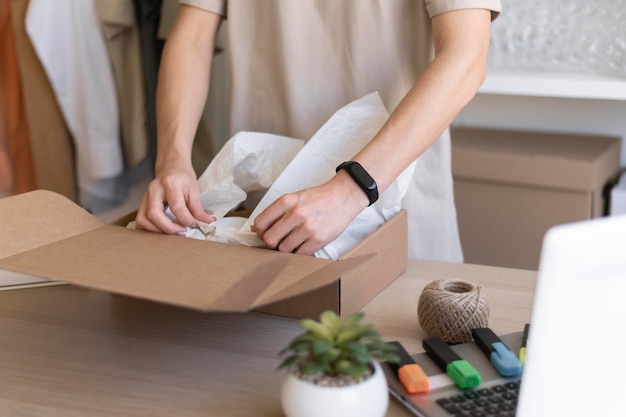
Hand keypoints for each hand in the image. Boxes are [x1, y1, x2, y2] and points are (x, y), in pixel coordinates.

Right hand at [135, 160, 214, 233]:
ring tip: (172, 232)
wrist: (171, 166)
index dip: (186, 220)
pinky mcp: (142, 203)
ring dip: (157, 231)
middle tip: (182, 233)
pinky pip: (140, 220)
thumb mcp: (194, 190)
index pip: (176, 207)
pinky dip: (148, 229)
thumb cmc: (183, 177)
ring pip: (143, 219)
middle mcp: (154, 189)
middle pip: (154, 214)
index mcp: (170, 183)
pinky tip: (161, 230)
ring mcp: (145, 196)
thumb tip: (208, 222)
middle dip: (169, 228)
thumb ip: (198, 208)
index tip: (194, 226)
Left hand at [252, 174, 367, 254]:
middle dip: (271, 243)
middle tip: (278, 241)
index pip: (261, 223)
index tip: (265, 233)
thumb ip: (275, 212)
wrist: (344, 196)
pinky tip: (302, 245)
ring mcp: (307, 228)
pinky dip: (298, 253)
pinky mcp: (318, 239)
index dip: (260, 232)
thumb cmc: (318, 198)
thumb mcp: (294, 198)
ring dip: (285, 249)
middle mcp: (295, 214)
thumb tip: (256, 228)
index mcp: (286, 201)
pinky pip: (300, 254)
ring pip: (284, 249)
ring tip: (293, 242)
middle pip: (270, 239)